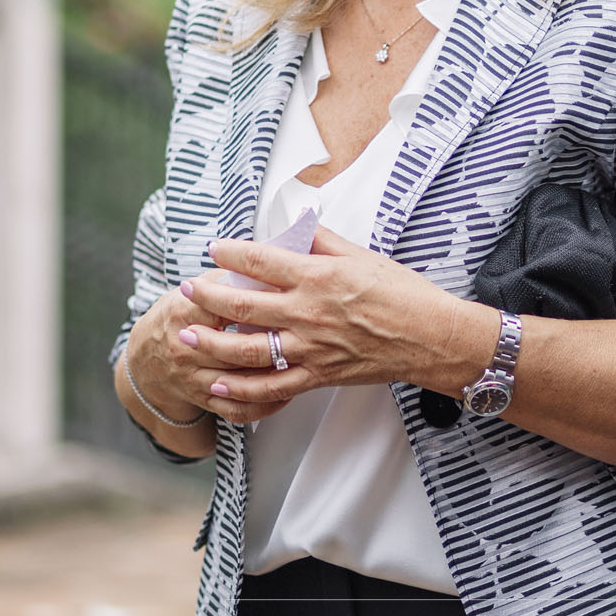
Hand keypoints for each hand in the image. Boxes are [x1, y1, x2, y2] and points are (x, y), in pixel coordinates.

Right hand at [125, 280, 288, 428]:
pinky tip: (286, 391)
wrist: (147, 358)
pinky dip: (265, 403)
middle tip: (302, 331)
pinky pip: (239, 409)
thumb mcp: (194, 288)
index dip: (258, 301)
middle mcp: (187, 348)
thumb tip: (268, 258)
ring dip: (273, 373)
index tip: (286, 294)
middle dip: (272, 340)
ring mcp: (195, 378)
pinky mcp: (205, 399)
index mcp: (184, 312)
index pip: (224, 305)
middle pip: (237, 347)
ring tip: (302, 361)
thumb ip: (226, 276)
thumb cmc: (178, 316)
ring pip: (242, 380)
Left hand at [190, 224, 483, 411]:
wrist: (430, 337)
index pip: (262, 261)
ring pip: (248, 350)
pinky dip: (241, 391)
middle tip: (185, 290)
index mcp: (319, 277)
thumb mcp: (363, 255)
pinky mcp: (318, 375)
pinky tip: (218, 386)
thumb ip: (323, 241)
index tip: (214, 250)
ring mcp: (311, 348)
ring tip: (187, 336)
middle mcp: (309, 313)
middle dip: (207, 297)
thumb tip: (295, 224)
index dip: (231, 254)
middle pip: (243, 305)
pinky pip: (271, 388)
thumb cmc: (403, 294)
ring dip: (212, 343)